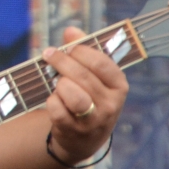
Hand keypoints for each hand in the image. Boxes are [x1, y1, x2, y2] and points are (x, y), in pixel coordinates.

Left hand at [42, 25, 127, 163]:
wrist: (84, 138)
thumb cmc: (89, 97)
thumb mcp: (94, 76)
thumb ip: (84, 50)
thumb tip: (70, 30)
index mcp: (119, 86)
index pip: (101, 62)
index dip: (80, 51)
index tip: (67, 47)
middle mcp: (110, 104)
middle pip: (82, 76)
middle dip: (62, 62)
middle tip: (49, 54)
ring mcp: (93, 120)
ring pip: (72, 94)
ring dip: (59, 84)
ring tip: (57, 82)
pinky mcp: (74, 131)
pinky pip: (57, 109)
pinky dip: (51, 101)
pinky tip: (54, 99)